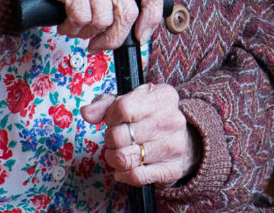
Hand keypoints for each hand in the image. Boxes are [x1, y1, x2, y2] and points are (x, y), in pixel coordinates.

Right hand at [0, 0, 163, 51]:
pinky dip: (72, 29)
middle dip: (113, 38)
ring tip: (74, 27)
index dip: (153, 16)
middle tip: (97, 44)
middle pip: (128, 12)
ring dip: (87, 33)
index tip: (141, 35)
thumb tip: (133, 25)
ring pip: (103, 20)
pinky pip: (81, 18)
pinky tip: (64, 24)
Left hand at [82, 85, 197, 186]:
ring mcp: (173, 146)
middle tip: (117, 138)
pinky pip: (135, 176)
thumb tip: (87, 113)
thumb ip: (106, 104)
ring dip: (114, 158)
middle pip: (120, 135)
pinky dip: (123, 174)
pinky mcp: (171, 169)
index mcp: (163, 97)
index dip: (110, 117)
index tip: (113, 120)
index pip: (123, 108)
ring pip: (124, 158)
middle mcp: (171, 120)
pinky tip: (126, 167)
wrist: (186, 140)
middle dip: (110, 139)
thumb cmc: (152, 118)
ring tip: (120, 151)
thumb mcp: (133, 101)